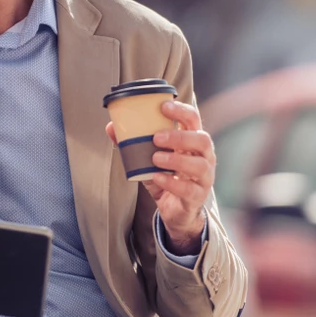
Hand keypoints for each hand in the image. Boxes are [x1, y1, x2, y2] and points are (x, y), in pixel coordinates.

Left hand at [105, 100, 213, 254]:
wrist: (175, 210)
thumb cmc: (165, 177)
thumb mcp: (147, 159)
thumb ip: (132, 144)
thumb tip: (111, 127)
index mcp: (192, 142)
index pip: (193, 120)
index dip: (181, 110)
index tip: (163, 106)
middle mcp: (204, 157)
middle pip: (202, 140)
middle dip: (179, 136)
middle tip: (156, 137)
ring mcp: (204, 177)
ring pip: (199, 165)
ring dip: (176, 159)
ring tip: (155, 158)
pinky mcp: (198, 196)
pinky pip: (189, 188)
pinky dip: (172, 182)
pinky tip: (157, 177)